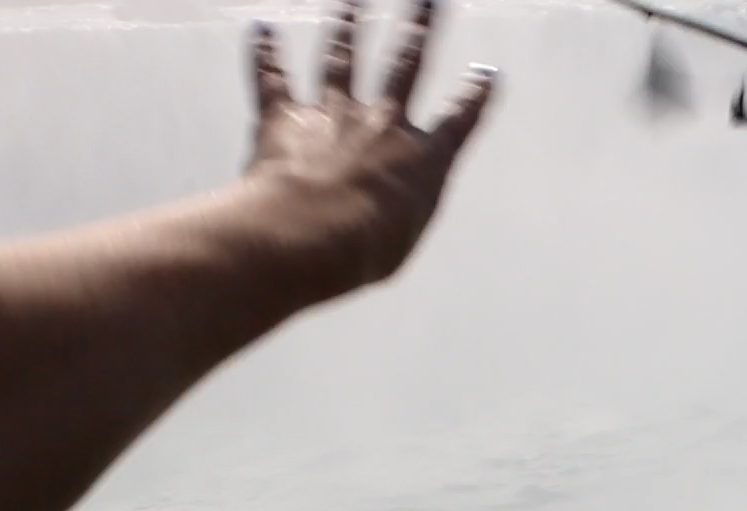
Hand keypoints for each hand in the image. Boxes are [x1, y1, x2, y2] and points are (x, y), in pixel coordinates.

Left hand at [246, 0, 495, 293]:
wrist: (315, 234)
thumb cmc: (366, 250)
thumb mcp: (402, 241)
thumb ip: (400, 217)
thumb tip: (391, 215)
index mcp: (422, 159)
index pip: (458, 121)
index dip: (475, 97)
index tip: (486, 74)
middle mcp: (383, 124)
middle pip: (406, 66)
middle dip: (420, 29)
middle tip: (429, 1)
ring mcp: (334, 114)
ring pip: (342, 59)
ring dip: (346, 26)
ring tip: (350, 1)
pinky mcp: (285, 118)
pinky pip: (273, 78)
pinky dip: (265, 54)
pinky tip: (260, 29)